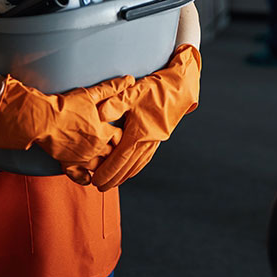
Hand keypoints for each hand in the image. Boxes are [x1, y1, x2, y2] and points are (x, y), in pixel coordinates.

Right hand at [0, 73, 136, 167]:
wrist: (43, 120)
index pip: (120, 137)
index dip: (121, 134)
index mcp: (103, 133)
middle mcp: (96, 149)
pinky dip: (86, 178)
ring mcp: (82, 159)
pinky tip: (89, 177)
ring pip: (99, 167)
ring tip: (105, 162)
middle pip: (112, 154)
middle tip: (114, 147)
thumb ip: (112, 88)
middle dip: (114, 151)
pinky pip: (80, 177)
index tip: (119, 131)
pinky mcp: (68, 164)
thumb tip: (130, 79)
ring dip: (103, 165)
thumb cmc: (67, 106)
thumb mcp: (91, 94)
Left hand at [91, 44, 201, 191]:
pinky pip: (145, 158)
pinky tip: (131, 169)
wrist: (181, 88)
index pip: (120, 159)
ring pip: (137, 164)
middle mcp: (147, 142)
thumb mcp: (133, 92)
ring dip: (124, 175)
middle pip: (128, 167)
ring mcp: (155, 141)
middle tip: (100, 188)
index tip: (96, 181)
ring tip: (113, 182)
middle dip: (113, 179)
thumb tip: (98, 114)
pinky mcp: (159, 138)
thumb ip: (115, 104)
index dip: (107, 171)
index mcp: (139, 134)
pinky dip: (136, 167)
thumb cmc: (155, 89)